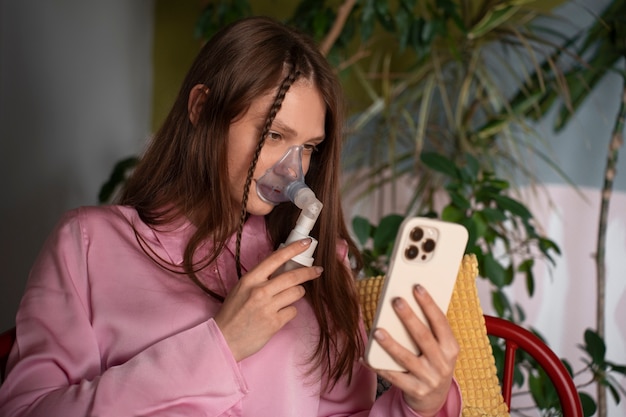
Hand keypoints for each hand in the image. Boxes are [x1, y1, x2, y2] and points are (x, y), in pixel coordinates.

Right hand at [214, 238, 322, 360]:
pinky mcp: (274, 323)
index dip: (293, 249)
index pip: (276, 258)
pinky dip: (289, 312)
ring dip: (297, 294)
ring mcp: (268, 308)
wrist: (224, 339)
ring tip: (287, 298)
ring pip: (297, 293)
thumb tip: (284, 268)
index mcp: (250, 279)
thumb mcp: (242, 289)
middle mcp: (259, 291)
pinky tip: (278, 315)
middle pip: (293, 276)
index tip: (306, 243)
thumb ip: (260, 279)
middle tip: (317, 271)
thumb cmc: (233, 313)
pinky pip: (293, 311)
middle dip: (309, 272)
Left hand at [371, 285, 458, 416]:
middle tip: (396, 300)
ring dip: (390, 344)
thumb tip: (408, 300)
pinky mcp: (415, 391)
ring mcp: (429, 379)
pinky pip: (393, 377)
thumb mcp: (440, 348)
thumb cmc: (433, 362)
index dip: (429, 304)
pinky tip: (366, 357)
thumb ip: (430, 329)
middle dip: (409, 317)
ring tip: (377, 330)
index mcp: (451, 348)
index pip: (441, 322)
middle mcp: (442, 363)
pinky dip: (378, 367)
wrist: (434, 398)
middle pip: (423, 337)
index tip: (417, 287)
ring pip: (406, 358)